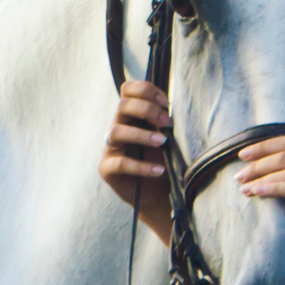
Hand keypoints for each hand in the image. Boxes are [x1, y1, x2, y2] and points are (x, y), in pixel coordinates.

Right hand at [98, 80, 174, 244]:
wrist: (158, 194)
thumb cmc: (163, 161)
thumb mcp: (167, 137)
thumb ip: (165, 122)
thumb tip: (178, 109)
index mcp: (131, 116)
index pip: (128, 90)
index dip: (145, 90)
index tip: (166, 103)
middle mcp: (118, 127)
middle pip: (122, 105)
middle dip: (146, 110)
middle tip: (166, 123)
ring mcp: (110, 148)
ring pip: (116, 132)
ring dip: (141, 135)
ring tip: (162, 143)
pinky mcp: (107, 169)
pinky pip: (120, 163)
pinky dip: (141, 166)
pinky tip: (159, 170)